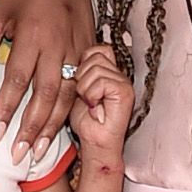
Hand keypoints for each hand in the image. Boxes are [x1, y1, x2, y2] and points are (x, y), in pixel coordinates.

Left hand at [0, 0, 93, 156]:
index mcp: (34, 34)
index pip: (18, 81)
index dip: (6, 110)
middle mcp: (59, 45)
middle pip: (47, 96)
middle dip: (32, 129)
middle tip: (19, 155)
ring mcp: (78, 49)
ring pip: (68, 96)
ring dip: (53, 126)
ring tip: (39, 150)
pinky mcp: (89, 49)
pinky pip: (81, 86)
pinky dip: (71, 110)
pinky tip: (62, 126)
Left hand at [65, 45, 133, 175]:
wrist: (95, 143)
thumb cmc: (85, 121)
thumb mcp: (75, 89)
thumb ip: (77, 71)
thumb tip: (67, 59)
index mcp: (108, 70)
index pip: (94, 49)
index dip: (81, 64)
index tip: (79, 84)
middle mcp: (118, 73)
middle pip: (94, 55)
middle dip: (82, 77)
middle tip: (86, 96)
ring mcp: (123, 81)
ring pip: (95, 68)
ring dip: (86, 88)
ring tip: (91, 102)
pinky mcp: (124, 91)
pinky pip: (101, 81)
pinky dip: (92, 95)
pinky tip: (95, 106)